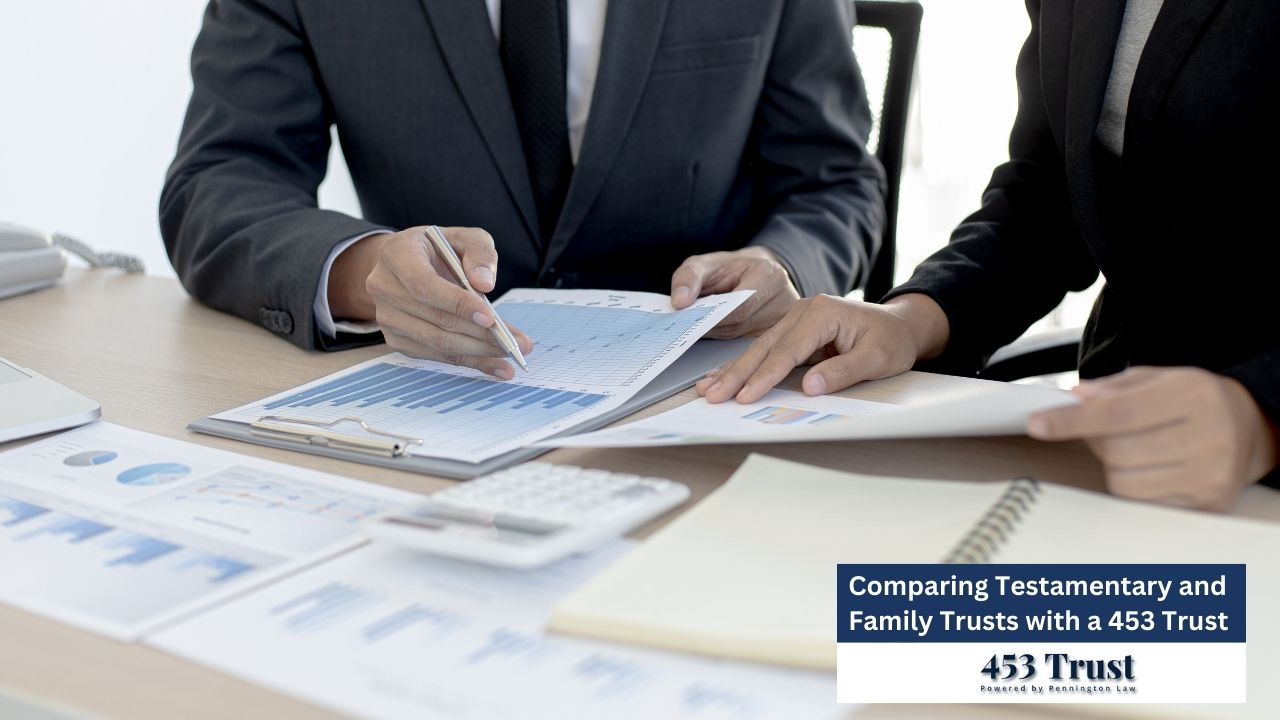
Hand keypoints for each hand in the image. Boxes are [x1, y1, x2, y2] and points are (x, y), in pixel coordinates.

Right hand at [330, 226, 532, 377]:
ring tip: (509, 354)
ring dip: (477, 352)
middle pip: (435, 319)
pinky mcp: (396, 339)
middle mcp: (384, 287)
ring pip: (436, 342)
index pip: (424, 286)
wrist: (408, 264)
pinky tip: (494, 365)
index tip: (490, 318)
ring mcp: (386, 317)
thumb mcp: (464, 237)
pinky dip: (468, 362)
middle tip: (515, 342)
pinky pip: (435, 355)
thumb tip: (484, 284)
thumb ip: (479, 252)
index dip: (457, 304)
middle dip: (479, 334)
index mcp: (397, 255)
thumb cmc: (439, 249)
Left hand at [670, 246, 799, 338]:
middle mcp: (784, 298)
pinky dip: (728, 343)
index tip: (691, 321)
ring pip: (743, 338)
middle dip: (712, 326)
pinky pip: (749, 346)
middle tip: (689, 328)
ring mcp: (783, 320)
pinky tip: (714, 336)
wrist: (750, 273)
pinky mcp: (779, 335)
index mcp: (770, 275)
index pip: (742, 305)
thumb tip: (680, 303)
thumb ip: (688, 278)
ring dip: (718, 335)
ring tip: (700, 328)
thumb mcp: (705, 264)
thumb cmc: (728, 269)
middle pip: (742, 325)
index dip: (714, 317)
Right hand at [694, 293, 949, 403]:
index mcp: (822, 312)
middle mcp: (804, 311)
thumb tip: (810, 387)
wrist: (900, 326)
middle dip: (738, 373)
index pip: (788, 350)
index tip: (747, 395)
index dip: (766, 376)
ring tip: (709, 389)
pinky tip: (724, 376)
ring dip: (734, 371)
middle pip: (765, 347)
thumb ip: (843, 371)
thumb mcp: (877, 359)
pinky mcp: (794, 330)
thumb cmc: (891, 341)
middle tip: (714, 395)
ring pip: (760, 348)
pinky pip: (767, 350)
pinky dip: (745, 366)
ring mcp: (796, 319)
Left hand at [1028, 367, 1278, 511]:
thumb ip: (1114, 387)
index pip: (1117, 414)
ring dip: (1110, 464)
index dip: (1070, 421)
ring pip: (1123, 482)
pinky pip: (1141, 501)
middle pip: (1116, 452)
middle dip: (1092, 440)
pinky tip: (1146, 466)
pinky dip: (1131, 483)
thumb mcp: (1160, 378)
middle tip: (1094, 428)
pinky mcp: (1206, 505)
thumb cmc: (1197, 402)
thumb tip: (1075, 399)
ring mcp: (1210, 477)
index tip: (1037, 423)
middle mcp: (1209, 437)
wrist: (1251, 430)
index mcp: (1194, 396)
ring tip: (1126, 446)